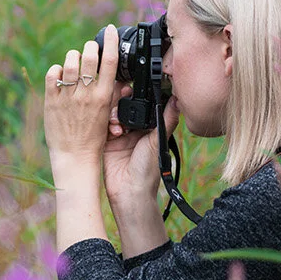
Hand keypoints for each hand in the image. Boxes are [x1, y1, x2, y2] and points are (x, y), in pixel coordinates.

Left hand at [44, 25, 119, 166]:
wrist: (75, 156)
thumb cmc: (93, 136)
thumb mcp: (107, 113)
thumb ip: (108, 92)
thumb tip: (111, 72)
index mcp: (104, 96)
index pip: (110, 61)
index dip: (112, 41)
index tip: (112, 30)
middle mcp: (86, 94)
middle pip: (89, 56)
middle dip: (90, 47)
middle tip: (90, 49)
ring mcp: (68, 97)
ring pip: (69, 61)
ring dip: (72, 57)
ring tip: (73, 62)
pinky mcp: (51, 100)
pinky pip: (52, 73)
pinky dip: (56, 70)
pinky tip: (60, 75)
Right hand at [103, 86, 180, 203]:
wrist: (129, 191)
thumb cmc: (148, 170)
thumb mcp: (158, 141)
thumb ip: (166, 119)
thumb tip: (178, 99)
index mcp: (149, 128)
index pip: (142, 105)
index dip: (137, 95)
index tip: (133, 87)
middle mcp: (134, 129)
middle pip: (125, 106)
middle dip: (122, 100)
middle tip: (123, 96)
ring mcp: (120, 135)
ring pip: (113, 113)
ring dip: (114, 112)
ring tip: (118, 122)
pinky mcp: (107, 142)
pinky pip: (103, 125)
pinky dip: (106, 123)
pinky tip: (113, 130)